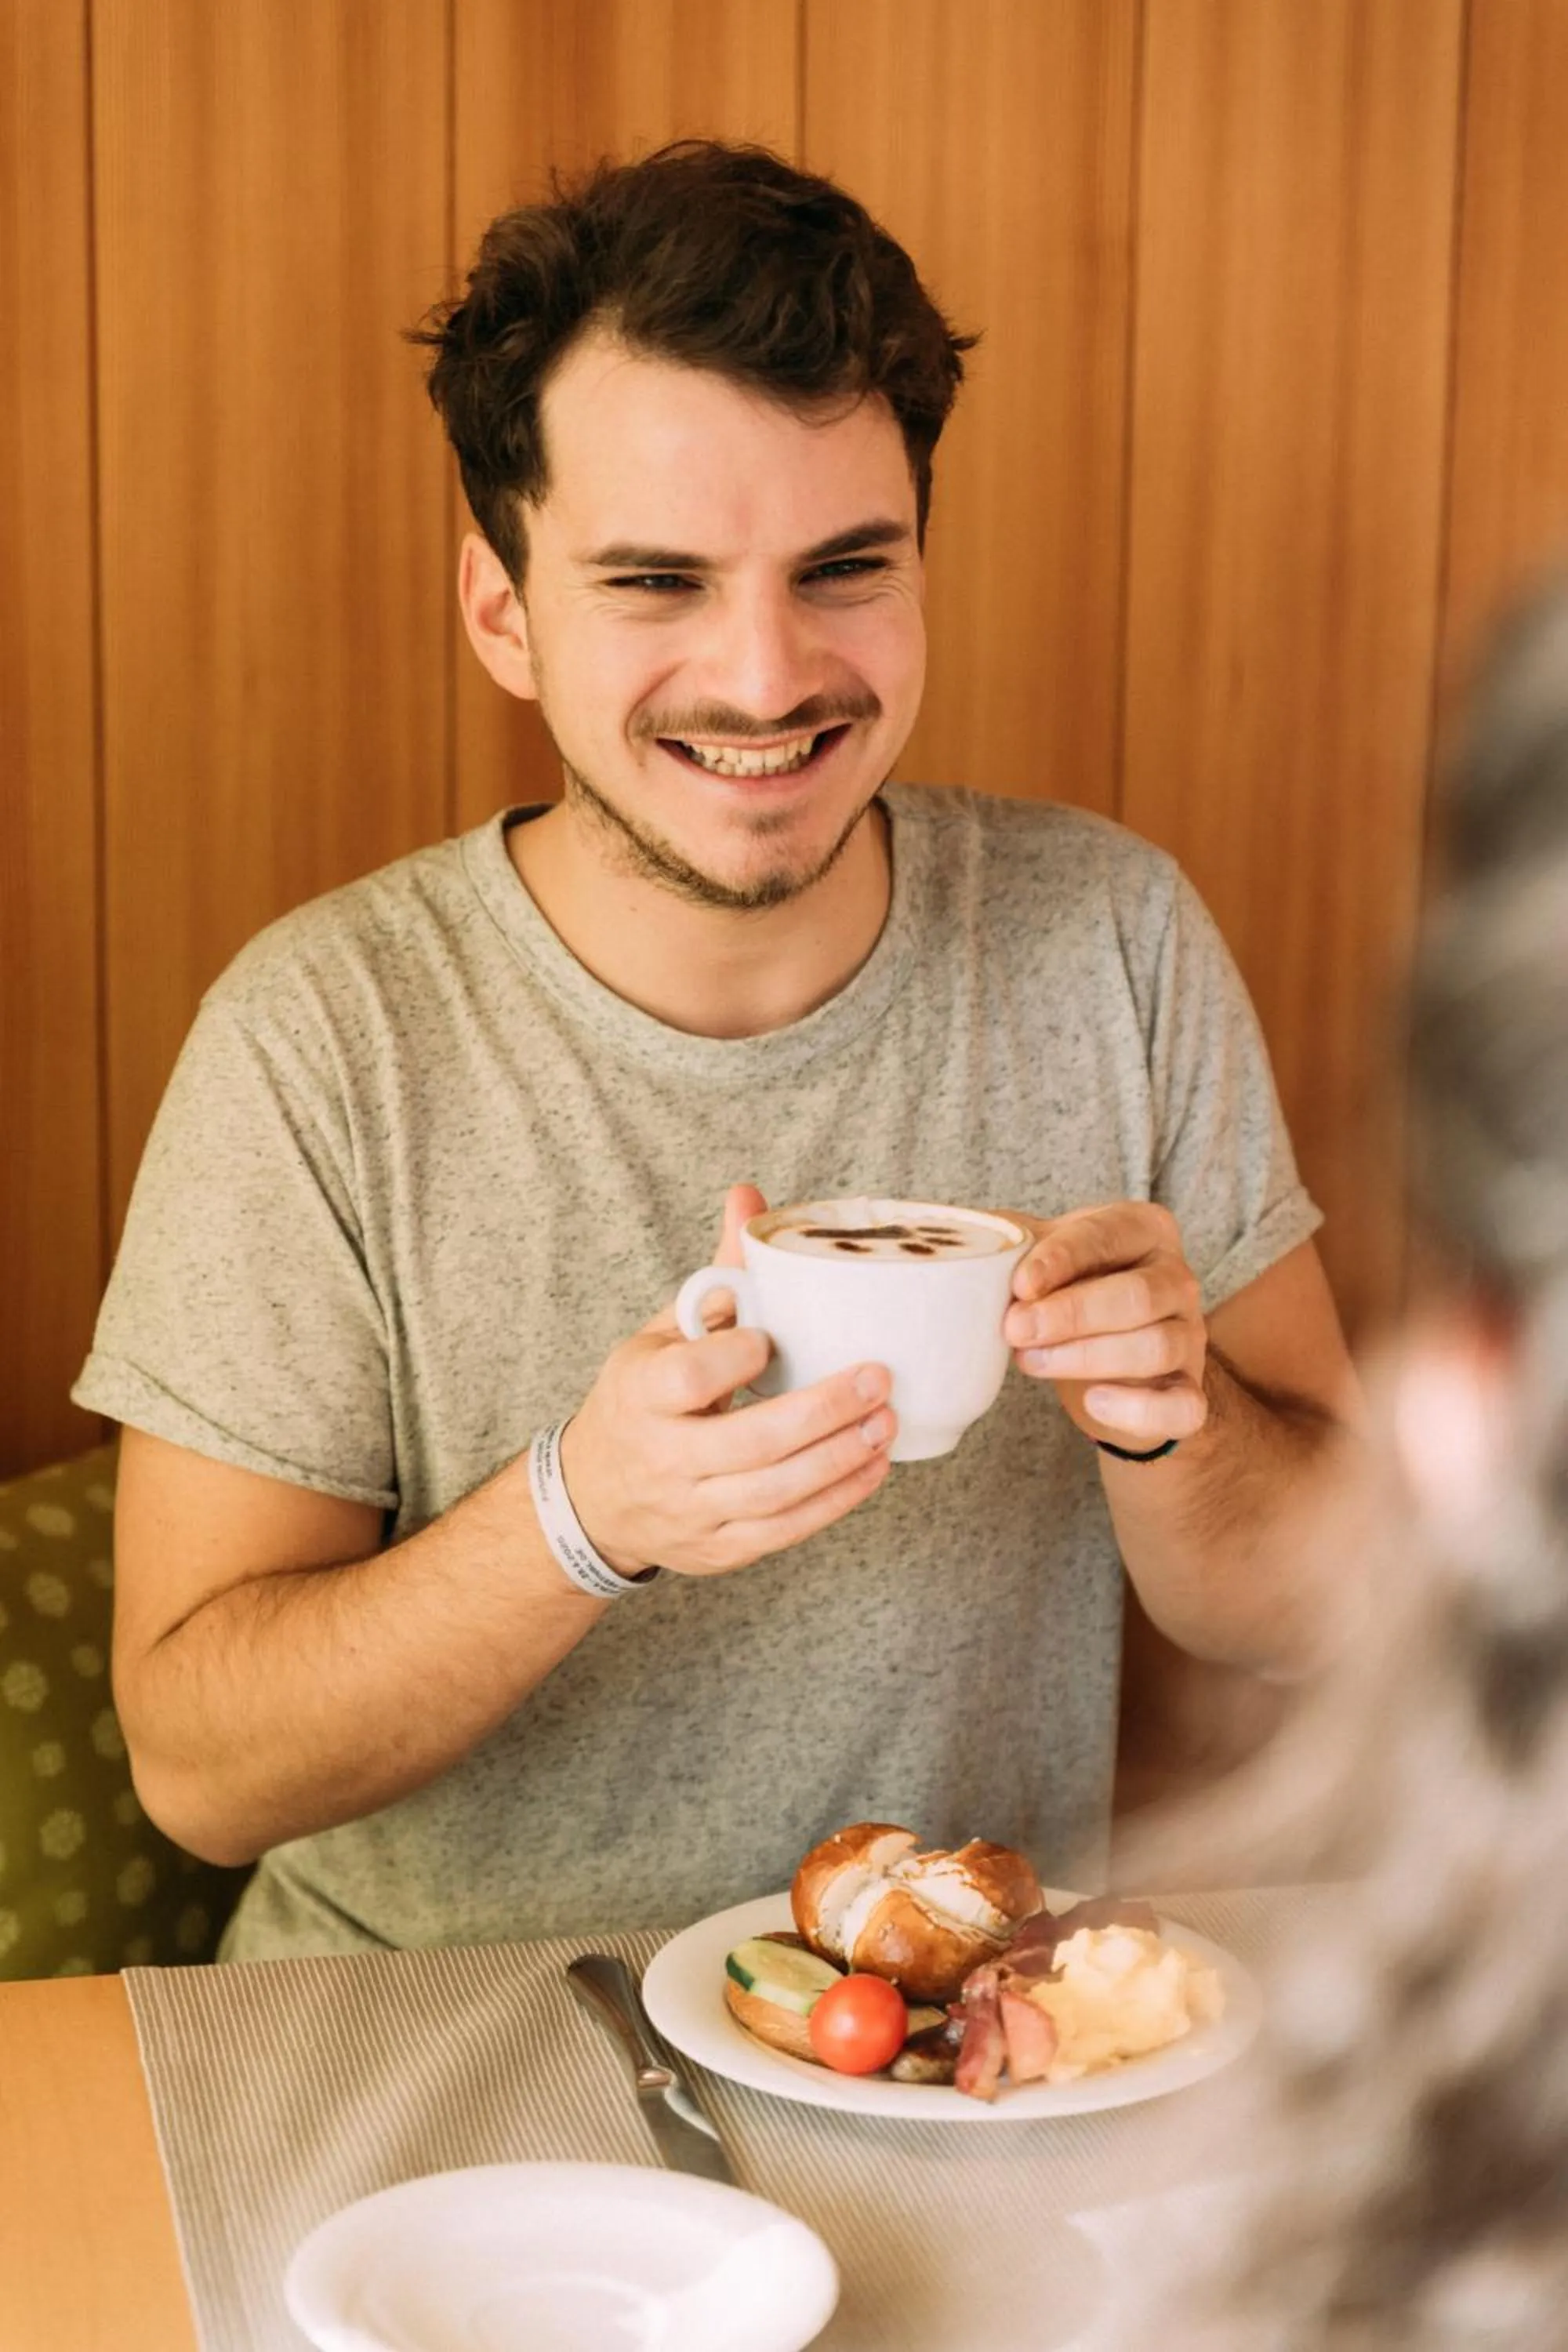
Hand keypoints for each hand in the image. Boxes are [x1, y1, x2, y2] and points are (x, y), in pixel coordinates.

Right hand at [559, 1184, 896, 1577]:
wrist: (596, 1495)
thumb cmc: (644, 1398)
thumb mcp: (664, 1333)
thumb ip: (719, 1274)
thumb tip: (750, 1196)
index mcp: (640, 1396)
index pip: (691, 1379)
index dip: (737, 1358)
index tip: (770, 1340)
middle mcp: (662, 1460)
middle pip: (751, 1444)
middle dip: (823, 1412)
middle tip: (879, 1378)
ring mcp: (692, 1512)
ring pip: (776, 1494)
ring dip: (841, 1459)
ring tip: (887, 1422)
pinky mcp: (719, 1549)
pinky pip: (785, 1530)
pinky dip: (836, 1500)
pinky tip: (872, 1466)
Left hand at [1003, 1202, 1207, 1451]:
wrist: (1103, 1361)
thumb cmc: (1067, 1293)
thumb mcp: (1038, 1258)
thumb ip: (1003, 1242)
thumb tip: (946, 1237)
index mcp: (1143, 1229)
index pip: (1107, 1235)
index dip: (1062, 1259)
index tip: (1019, 1286)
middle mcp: (1176, 1278)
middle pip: (1139, 1294)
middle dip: (1072, 1314)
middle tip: (1014, 1330)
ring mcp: (1189, 1336)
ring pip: (1156, 1346)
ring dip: (1087, 1357)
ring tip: (1028, 1361)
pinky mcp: (1191, 1390)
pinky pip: (1184, 1405)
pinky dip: (1139, 1409)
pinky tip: (1094, 1401)